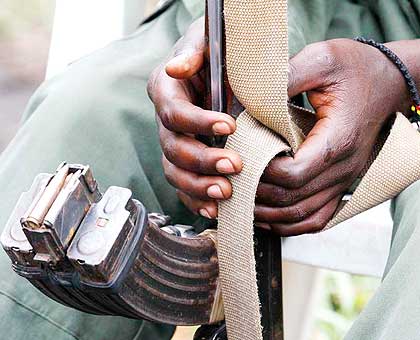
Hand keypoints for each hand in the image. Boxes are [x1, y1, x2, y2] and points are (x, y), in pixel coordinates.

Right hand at [147, 18, 241, 219]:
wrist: (220, 70)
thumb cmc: (215, 52)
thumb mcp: (206, 40)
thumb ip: (194, 50)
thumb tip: (177, 68)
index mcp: (166, 91)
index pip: (173, 112)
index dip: (198, 122)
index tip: (229, 126)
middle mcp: (166, 121)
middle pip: (174, 148)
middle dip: (203, 160)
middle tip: (234, 165)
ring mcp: (174, 144)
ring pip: (175, 172)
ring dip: (199, 185)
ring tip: (226, 192)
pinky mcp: (185, 162)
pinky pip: (183, 187)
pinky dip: (197, 200)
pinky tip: (215, 209)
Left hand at [255, 38, 412, 235]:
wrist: (389, 81)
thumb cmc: (356, 68)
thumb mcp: (321, 59)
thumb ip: (286, 76)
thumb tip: (249, 94)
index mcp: (337, 140)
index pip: (294, 173)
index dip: (263, 172)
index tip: (242, 158)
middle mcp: (343, 167)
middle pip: (293, 199)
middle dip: (257, 194)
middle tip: (230, 182)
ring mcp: (343, 180)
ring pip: (302, 215)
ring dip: (269, 214)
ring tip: (241, 203)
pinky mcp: (341, 183)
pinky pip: (317, 218)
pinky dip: (290, 224)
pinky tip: (268, 217)